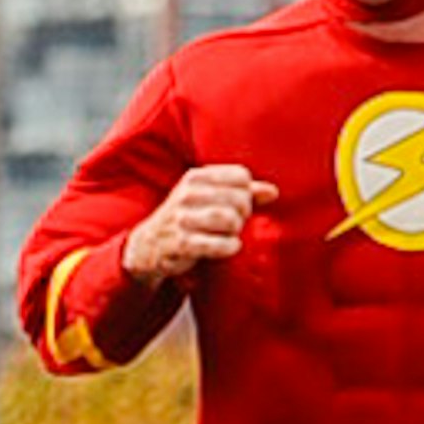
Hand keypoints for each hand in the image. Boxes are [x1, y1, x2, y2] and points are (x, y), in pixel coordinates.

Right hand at [123, 164, 275, 282]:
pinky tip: (228, 247)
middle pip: (239, 198)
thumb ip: (243, 192)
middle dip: (243, 214)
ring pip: (230, 219)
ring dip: (236, 230)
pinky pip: (220, 244)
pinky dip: (230, 246)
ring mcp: (182, 219)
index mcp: (196, 177)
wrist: (150, 245)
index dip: (246, 192)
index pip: (241, 176)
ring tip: (229, 234)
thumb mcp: (210, 198)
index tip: (236, 205)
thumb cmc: (189, 218)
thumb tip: (273, 192)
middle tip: (233, 224)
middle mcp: (187, 194)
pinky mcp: (182, 243)